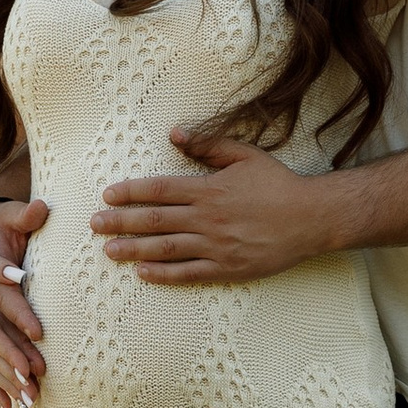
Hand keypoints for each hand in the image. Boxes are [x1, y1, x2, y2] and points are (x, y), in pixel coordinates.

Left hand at [91, 133, 339, 283]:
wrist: (313, 218)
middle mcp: (208, 218)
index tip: (108, 194)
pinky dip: (163, 274)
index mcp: (209, 189)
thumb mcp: (245, 155)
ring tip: (108, 251)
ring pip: (165, 248)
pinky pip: (189, 272)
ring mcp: (216, 245)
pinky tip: (142, 272)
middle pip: (154, 220)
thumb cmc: (278, 185)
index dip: (130, 192)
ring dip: (133, 249)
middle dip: (121, 221)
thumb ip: (208, 145)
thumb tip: (174, 133)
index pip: (159, 190)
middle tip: (95, 224)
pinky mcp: (227, 267)